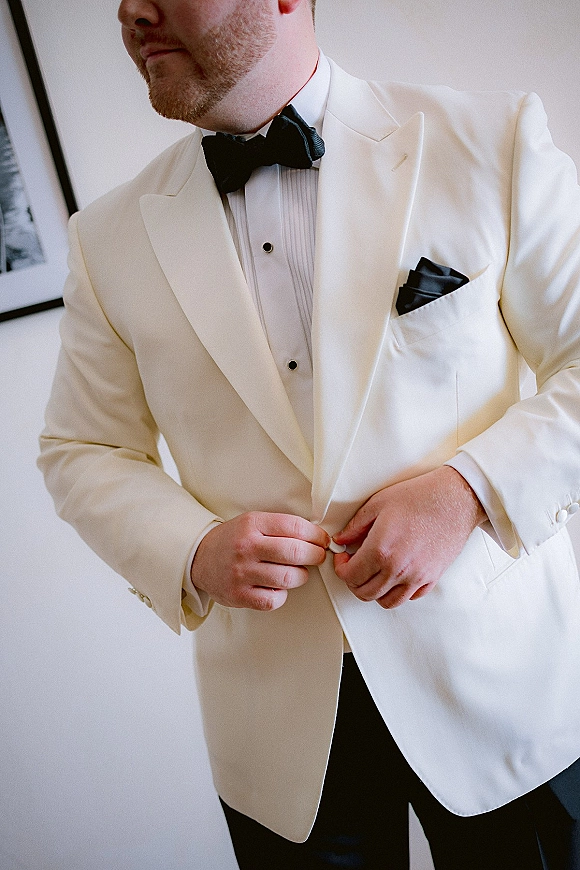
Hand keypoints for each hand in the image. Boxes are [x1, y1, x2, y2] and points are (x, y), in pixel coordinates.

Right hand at [191, 512, 329, 610]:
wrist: (200, 558)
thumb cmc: (233, 540)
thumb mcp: (253, 522)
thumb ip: (280, 527)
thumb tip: (316, 536)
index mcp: (252, 524)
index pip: (295, 527)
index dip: (316, 535)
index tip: (322, 540)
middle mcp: (247, 547)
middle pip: (295, 552)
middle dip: (315, 555)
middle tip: (318, 556)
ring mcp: (242, 573)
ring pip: (288, 578)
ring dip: (301, 576)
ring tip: (298, 572)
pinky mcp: (239, 596)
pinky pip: (273, 600)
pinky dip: (282, 595)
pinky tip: (278, 587)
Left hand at [332, 467, 485, 608]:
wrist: (455, 499)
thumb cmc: (420, 497)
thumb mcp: (378, 504)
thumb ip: (355, 526)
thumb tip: (341, 540)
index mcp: (381, 550)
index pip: (350, 576)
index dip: (340, 568)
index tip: (343, 558)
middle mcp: (398, 569)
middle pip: (365, 593)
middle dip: (353, 581)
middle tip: (354, 565)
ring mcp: (416, 577)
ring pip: (386, 601)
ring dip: (374, 591)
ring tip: (373, 573)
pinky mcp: (431, 578)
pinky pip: (409, 597)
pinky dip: (397, 591)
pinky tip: (394, 574)